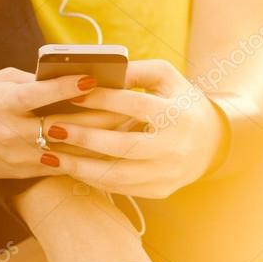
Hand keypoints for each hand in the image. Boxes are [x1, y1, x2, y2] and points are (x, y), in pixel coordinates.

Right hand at [0, 67, 122, 180]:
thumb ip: (30, 83)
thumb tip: (68, 79)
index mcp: (4, 103)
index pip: (40, 94)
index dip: (68, 86)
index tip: (94, 77)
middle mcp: (10, 131)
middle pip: (61, 126)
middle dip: (96, 118)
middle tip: (128, 109)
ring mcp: (14, 156)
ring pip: (64, 152)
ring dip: (95, 144)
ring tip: (125, 135)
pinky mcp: (15, 173)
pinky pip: (54, 168)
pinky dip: (78, 161)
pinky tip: (103, 156)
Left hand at [41, 59, 225, 197]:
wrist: (212, 142)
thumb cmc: (180, 102)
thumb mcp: (167, 78)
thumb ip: (135, 71)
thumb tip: (97, 72)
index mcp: (177, 113)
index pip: (135, 105)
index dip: (102, 100)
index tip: (72, 95)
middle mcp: (175, 146)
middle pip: (123, 146)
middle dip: (84, 138)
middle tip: (51, 128)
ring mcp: (168, 172)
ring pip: (118, 175)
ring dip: (80, 166)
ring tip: (50, 155)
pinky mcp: (160, 190)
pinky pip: (121, 188)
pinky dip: (93, 179)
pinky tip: (70, 168)